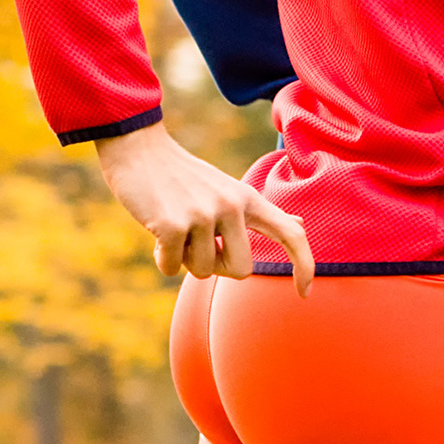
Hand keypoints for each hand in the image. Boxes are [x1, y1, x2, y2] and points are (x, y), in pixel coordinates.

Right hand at [93, 123, 312, 291]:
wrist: (138, 150)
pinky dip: (162, 259)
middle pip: (241, 270)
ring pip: (202, 271)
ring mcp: (202, 215)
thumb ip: (261, 212)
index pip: (291, 234)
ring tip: (175, 228)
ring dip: (184, 259)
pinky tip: (156, 232)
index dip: (304, 265)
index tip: (304, 293)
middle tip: (198, 244)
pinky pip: (171, 269)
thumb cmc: (183, 176)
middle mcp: (231, 206)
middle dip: (218, 267)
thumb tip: (300, 225)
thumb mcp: (229, 189)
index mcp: (248, 199)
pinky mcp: (172, 225)